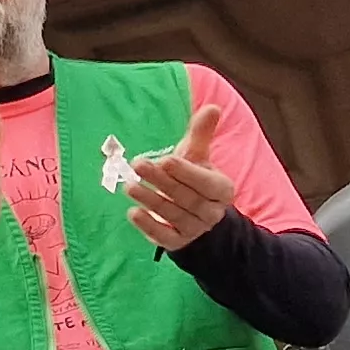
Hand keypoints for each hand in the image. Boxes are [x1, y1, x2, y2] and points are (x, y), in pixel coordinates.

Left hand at [125, 104, 236, 251]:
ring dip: (150, 200)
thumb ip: (201, 135)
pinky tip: (132, 213)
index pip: (206, 182)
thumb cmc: (194, 180)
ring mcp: (195, 229)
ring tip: (128, 186)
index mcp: (221, 189)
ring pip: (172, 214)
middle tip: (137, 165)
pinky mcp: (177, 242)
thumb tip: (212, 107)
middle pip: (185, 197)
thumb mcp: (198, 157)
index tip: (166, 160)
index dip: (186, 172)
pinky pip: (163, 236)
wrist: (197, 218)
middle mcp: (211, 211)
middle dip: (161, 181)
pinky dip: (148, 226)